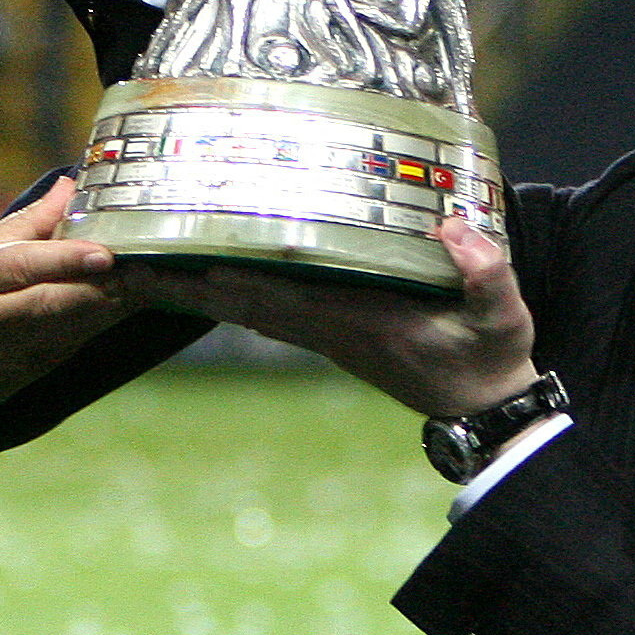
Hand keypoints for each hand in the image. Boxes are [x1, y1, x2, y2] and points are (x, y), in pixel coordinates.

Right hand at [0, 180, 123, 483]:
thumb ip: (17, 226)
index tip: (105, 253)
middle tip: (147, 263)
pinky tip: (122, 306)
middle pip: (55, 300)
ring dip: (111, 305)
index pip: (23, 265)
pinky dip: (96, 324)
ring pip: (71, 327)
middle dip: (104, 285)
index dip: (67, 259)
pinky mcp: (24, 376)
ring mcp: (7, 353)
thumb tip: (68, 189)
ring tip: (147, 281)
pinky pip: (69, 346)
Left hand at [117, 217, 532, 416]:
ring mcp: (326, 331)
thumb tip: (455, 228)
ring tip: (149, 263)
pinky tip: (206, 277)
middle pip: (243, 301)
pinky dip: (231, 294)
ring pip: (248, 306)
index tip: (183, 260)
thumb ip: (485, 273)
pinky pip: (269, 310)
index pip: (279, 295)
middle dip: (187, 281)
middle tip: (131, 258)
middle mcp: (328, 327)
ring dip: (198, 288)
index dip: (229, 276)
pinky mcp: (332, 332)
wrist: (486, 406)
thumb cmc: (490, 357)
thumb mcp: (502, 315)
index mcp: (357, 320)